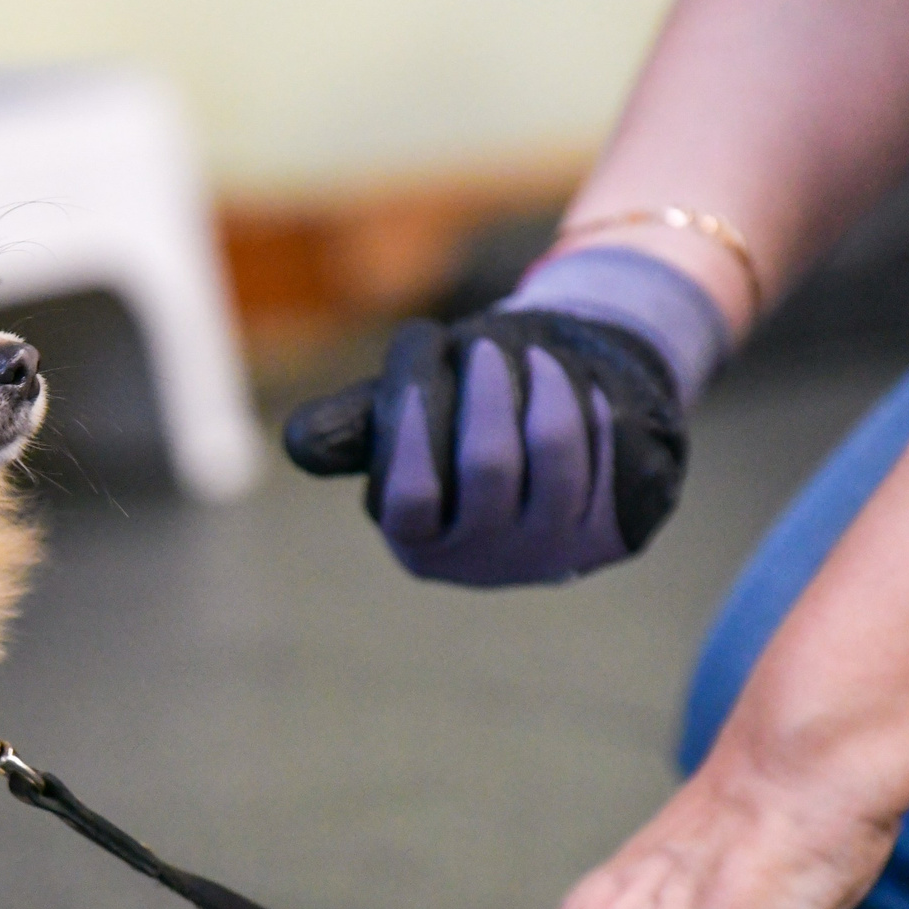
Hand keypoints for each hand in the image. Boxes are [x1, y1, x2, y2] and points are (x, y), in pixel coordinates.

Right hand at [283, 306, 687, 585]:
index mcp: (418, 543)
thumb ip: (357, 425)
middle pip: (486, 465)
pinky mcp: (609, 531)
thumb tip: (299, 448)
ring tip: (534, 355)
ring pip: (551, 453)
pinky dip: (587, 405)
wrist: (556, 442)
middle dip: (485, 392)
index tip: (419, 363)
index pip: (410, 494)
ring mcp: (551, 551)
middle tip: (484, 347)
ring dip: (541, 388)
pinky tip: (575, 385)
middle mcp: (482, 561)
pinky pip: (602, 450)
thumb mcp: (405, 416)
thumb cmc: (463, 419)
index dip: (413, 424)